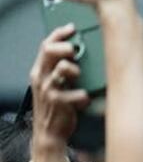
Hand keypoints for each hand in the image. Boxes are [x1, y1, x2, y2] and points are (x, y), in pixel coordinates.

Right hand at [28, 24, 89, 149]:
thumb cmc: (56, 107)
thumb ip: (60, 70)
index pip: (45, 45)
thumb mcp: (53, 85)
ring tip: (78, 77)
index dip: (58, 34)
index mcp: (39, 71)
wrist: (49, 133)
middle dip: (64, 46)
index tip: (72, 28)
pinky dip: (85, 97)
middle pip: (50, 51)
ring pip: (63, 68)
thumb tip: (79, 53)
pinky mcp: (60, 103)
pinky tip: (83, 102)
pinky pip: (80, 93)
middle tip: (75, 50)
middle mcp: (41, 78)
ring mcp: (49, 90)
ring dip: (75, 70)